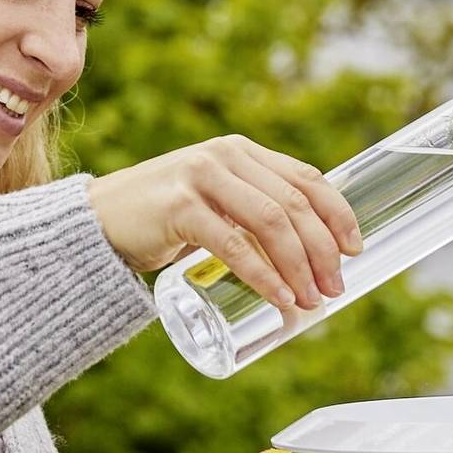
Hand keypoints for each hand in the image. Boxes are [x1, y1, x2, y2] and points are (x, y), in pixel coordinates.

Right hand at [84, 135, 364, 314]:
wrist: (97, 220)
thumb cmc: (163, 219)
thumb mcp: (214, 201)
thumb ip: (249, 210)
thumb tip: (307, 255)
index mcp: (242, 152)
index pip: (306, 177)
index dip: (338, 213)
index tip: (355, 250)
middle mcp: (225, 156)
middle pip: (293, 203)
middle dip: (323, 250)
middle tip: (335, 289)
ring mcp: (201, 178)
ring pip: (270, 221)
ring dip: (299, 265)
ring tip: (311, 300)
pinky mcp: (179, 207)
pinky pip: (233, 244)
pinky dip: (262, 274)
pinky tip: (279, 297)